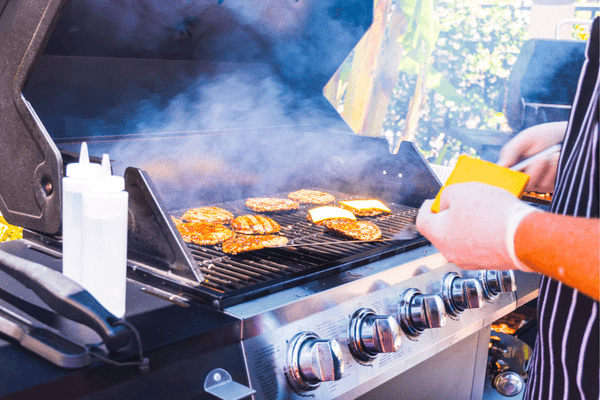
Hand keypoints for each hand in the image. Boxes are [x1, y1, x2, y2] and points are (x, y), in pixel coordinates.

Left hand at [416, 182, 538, 269]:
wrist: (526, 237)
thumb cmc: (494, 215)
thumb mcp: (462, 190)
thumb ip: (447, 194)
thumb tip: (447, 201)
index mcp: (439, 235)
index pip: (422, 221)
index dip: (427, 207)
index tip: (432, 201)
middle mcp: (451, 252)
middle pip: (442, 230)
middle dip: (450, 214)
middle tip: (459, 202)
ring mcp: (470, 260)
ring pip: (461, 238)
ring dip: (467, 224)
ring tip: (480, 209)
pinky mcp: (488, 263)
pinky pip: (478, 245)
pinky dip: (481, 233)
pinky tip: (493, 221)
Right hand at [497, 121, 565, 192]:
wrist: (568, 135)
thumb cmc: (545, 135)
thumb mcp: (526, 138)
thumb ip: (511, 151)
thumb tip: (500, 166)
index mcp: (512, 165)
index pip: (502, 178)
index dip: (504, 179)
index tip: (514, 172)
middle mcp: (522, 176)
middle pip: (520, 185)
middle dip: (533, 171)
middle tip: (542, 157)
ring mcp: (536, 182)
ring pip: (535, 185)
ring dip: (546, 168)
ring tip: (554, 153)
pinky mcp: (550, 185)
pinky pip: (548, 185)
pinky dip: (554, 171)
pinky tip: (558, 158)